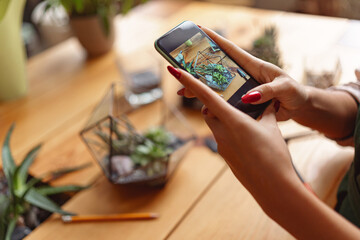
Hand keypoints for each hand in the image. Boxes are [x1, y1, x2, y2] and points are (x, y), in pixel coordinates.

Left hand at [168, 65, 299, 205]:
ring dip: (224, 120)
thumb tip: (267, 103)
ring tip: (248, 125)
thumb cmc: (274, 156)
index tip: (174, 70)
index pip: (205, 96)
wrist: (273, 188)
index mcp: (232, 120)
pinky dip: (231, 135)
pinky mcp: (225, 157)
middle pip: (209, 112)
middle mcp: (221, 132)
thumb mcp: (272, 128)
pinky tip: (249, 142)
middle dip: (215, 105)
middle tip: (232, 102)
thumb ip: (265, 112)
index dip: (189, 81)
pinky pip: (223, 140)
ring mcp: (221, 147)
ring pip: (216, 126)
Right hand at [178, 26, 308, 120]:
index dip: (215, 39)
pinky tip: (202, 107)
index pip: (231, 49)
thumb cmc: (294, 92)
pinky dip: (213, 104)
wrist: (298, 108)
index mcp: (253, 66)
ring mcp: (242, 89)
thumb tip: (248, 96)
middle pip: (217, 70)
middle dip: (199, 68)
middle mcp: (244, 76)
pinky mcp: (242, 103)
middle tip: (181, 70)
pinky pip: (225, 102)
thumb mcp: (284, 88)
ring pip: (217, 87)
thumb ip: (268, 91)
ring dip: (201, 88)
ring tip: (184, 92)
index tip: (200, 30)